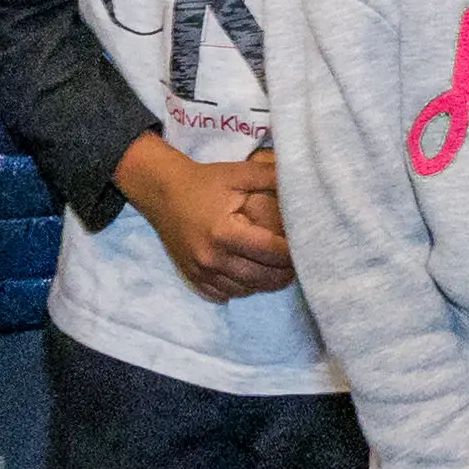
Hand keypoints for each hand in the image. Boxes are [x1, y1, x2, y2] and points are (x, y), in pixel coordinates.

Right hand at [116, 137, 293, 298]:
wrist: (162, 192)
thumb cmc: (204, 182)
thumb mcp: (238, 173)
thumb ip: (271, 177)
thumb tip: (303, 182)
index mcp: (224, 233)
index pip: (270, 252)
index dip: (292, 251)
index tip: (306, 244)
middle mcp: (212, 259)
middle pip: (261, 277)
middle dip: (285, 272)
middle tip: (298, 261)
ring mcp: (201, 273)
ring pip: (246, 290)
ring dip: (265, 283)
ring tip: (280, 269)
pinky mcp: (194, 279)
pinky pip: (225, 294)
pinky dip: (243, 288)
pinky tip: (252, 275)